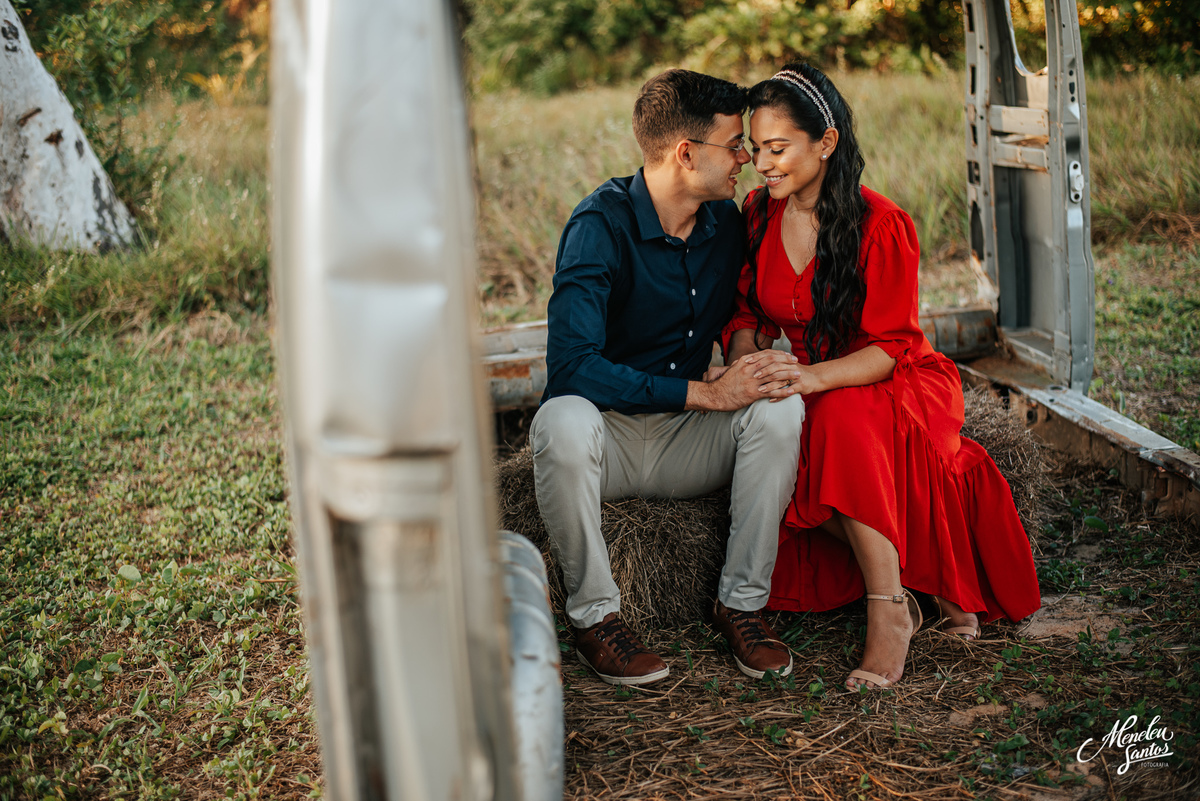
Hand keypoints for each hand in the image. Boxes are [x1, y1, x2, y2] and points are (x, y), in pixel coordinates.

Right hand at [687, 349, 802, 410]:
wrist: (715, 395)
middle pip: (773, 362)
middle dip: (787, 362)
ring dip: (788, 375)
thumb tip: (753, 360)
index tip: (789, 356)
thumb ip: (745, 364)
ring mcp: (752, 381)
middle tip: (796, 363)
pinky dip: (783, 391)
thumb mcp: (734, 369)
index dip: (780, 354)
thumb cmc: (725, 383)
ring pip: (775, 376)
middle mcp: (750, 369)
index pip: (767, 354)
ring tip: (798, 375)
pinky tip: (792, 391)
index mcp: (746, 362)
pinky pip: (772, 392)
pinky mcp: (753, 393)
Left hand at [749, 356, 821, 398]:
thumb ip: (772, 362)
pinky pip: (790, 391)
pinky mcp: (802, 385)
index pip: (770, 355)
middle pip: (776, 365)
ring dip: (770, 385)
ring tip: (760, 390)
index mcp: (785, 360)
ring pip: (782, 379)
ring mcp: (796, 375)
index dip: (758, 358)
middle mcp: (790, 366)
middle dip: (764, 370)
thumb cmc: (796, 372)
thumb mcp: (785, 365)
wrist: (815, 377)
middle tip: (753, 376)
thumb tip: (754, 361)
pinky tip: (771, 400)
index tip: (747, 361)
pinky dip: (780, 396)